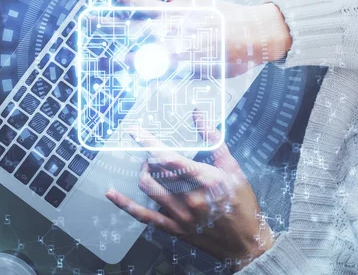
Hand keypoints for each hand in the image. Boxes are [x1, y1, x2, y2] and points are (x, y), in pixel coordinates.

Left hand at [105, 111, 274, 270]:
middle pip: (156, 171)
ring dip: (144, 173)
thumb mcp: (233, 168)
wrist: (246, 242)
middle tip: (154, 154)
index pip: (169, 157)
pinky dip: (125, 204)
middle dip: (151, 158)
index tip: (135, 131)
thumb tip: (198, 114)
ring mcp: (180, 215)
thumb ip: (214, 139)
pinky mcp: (174, 229)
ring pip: (148, 188)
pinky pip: (144, 216)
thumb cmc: (242, 204)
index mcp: (205, 180)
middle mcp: (190, 197)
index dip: (148, 142)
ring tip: (149, 168)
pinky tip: (111, 194)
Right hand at [119, 0, 291, 77]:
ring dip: (124, 3)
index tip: (102, 64)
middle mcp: (167, 30)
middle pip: (127, 27)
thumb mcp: (202, 75)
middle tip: (89, 23)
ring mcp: (173, 11)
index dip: (115, 62)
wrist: (253, 33)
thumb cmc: (231, 58)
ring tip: (117, 3)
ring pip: (137, 1)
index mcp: (169, 53)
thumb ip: (176, 75)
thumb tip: (155, 78)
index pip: (134, 59)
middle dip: (104, 27)